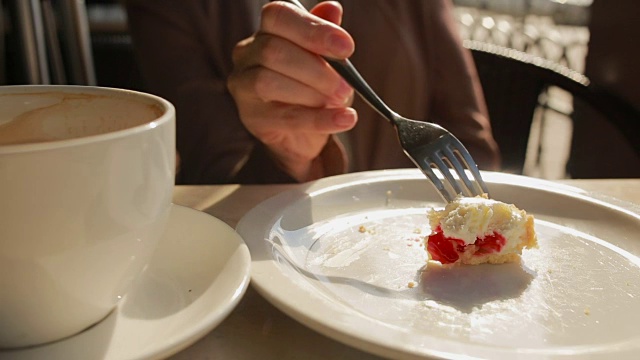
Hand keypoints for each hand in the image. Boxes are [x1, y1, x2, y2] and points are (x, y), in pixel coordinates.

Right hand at [227, 1, 356, 181]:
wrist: (304, 134)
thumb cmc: (313, 89)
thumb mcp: (327, 62)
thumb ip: (326, 38)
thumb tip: (332, 8)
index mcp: (267, 31)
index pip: (278, 16)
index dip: (312, 28)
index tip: (346, 47)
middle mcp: (247, 53)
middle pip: (273, 50)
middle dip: (317, 69)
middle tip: (346, 86)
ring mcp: (243, 86)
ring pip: (268, 81)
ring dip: (313, 93)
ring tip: (339, 102)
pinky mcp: (251, 118)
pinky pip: (285, 117)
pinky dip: (320, 119)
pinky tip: (344, 119)